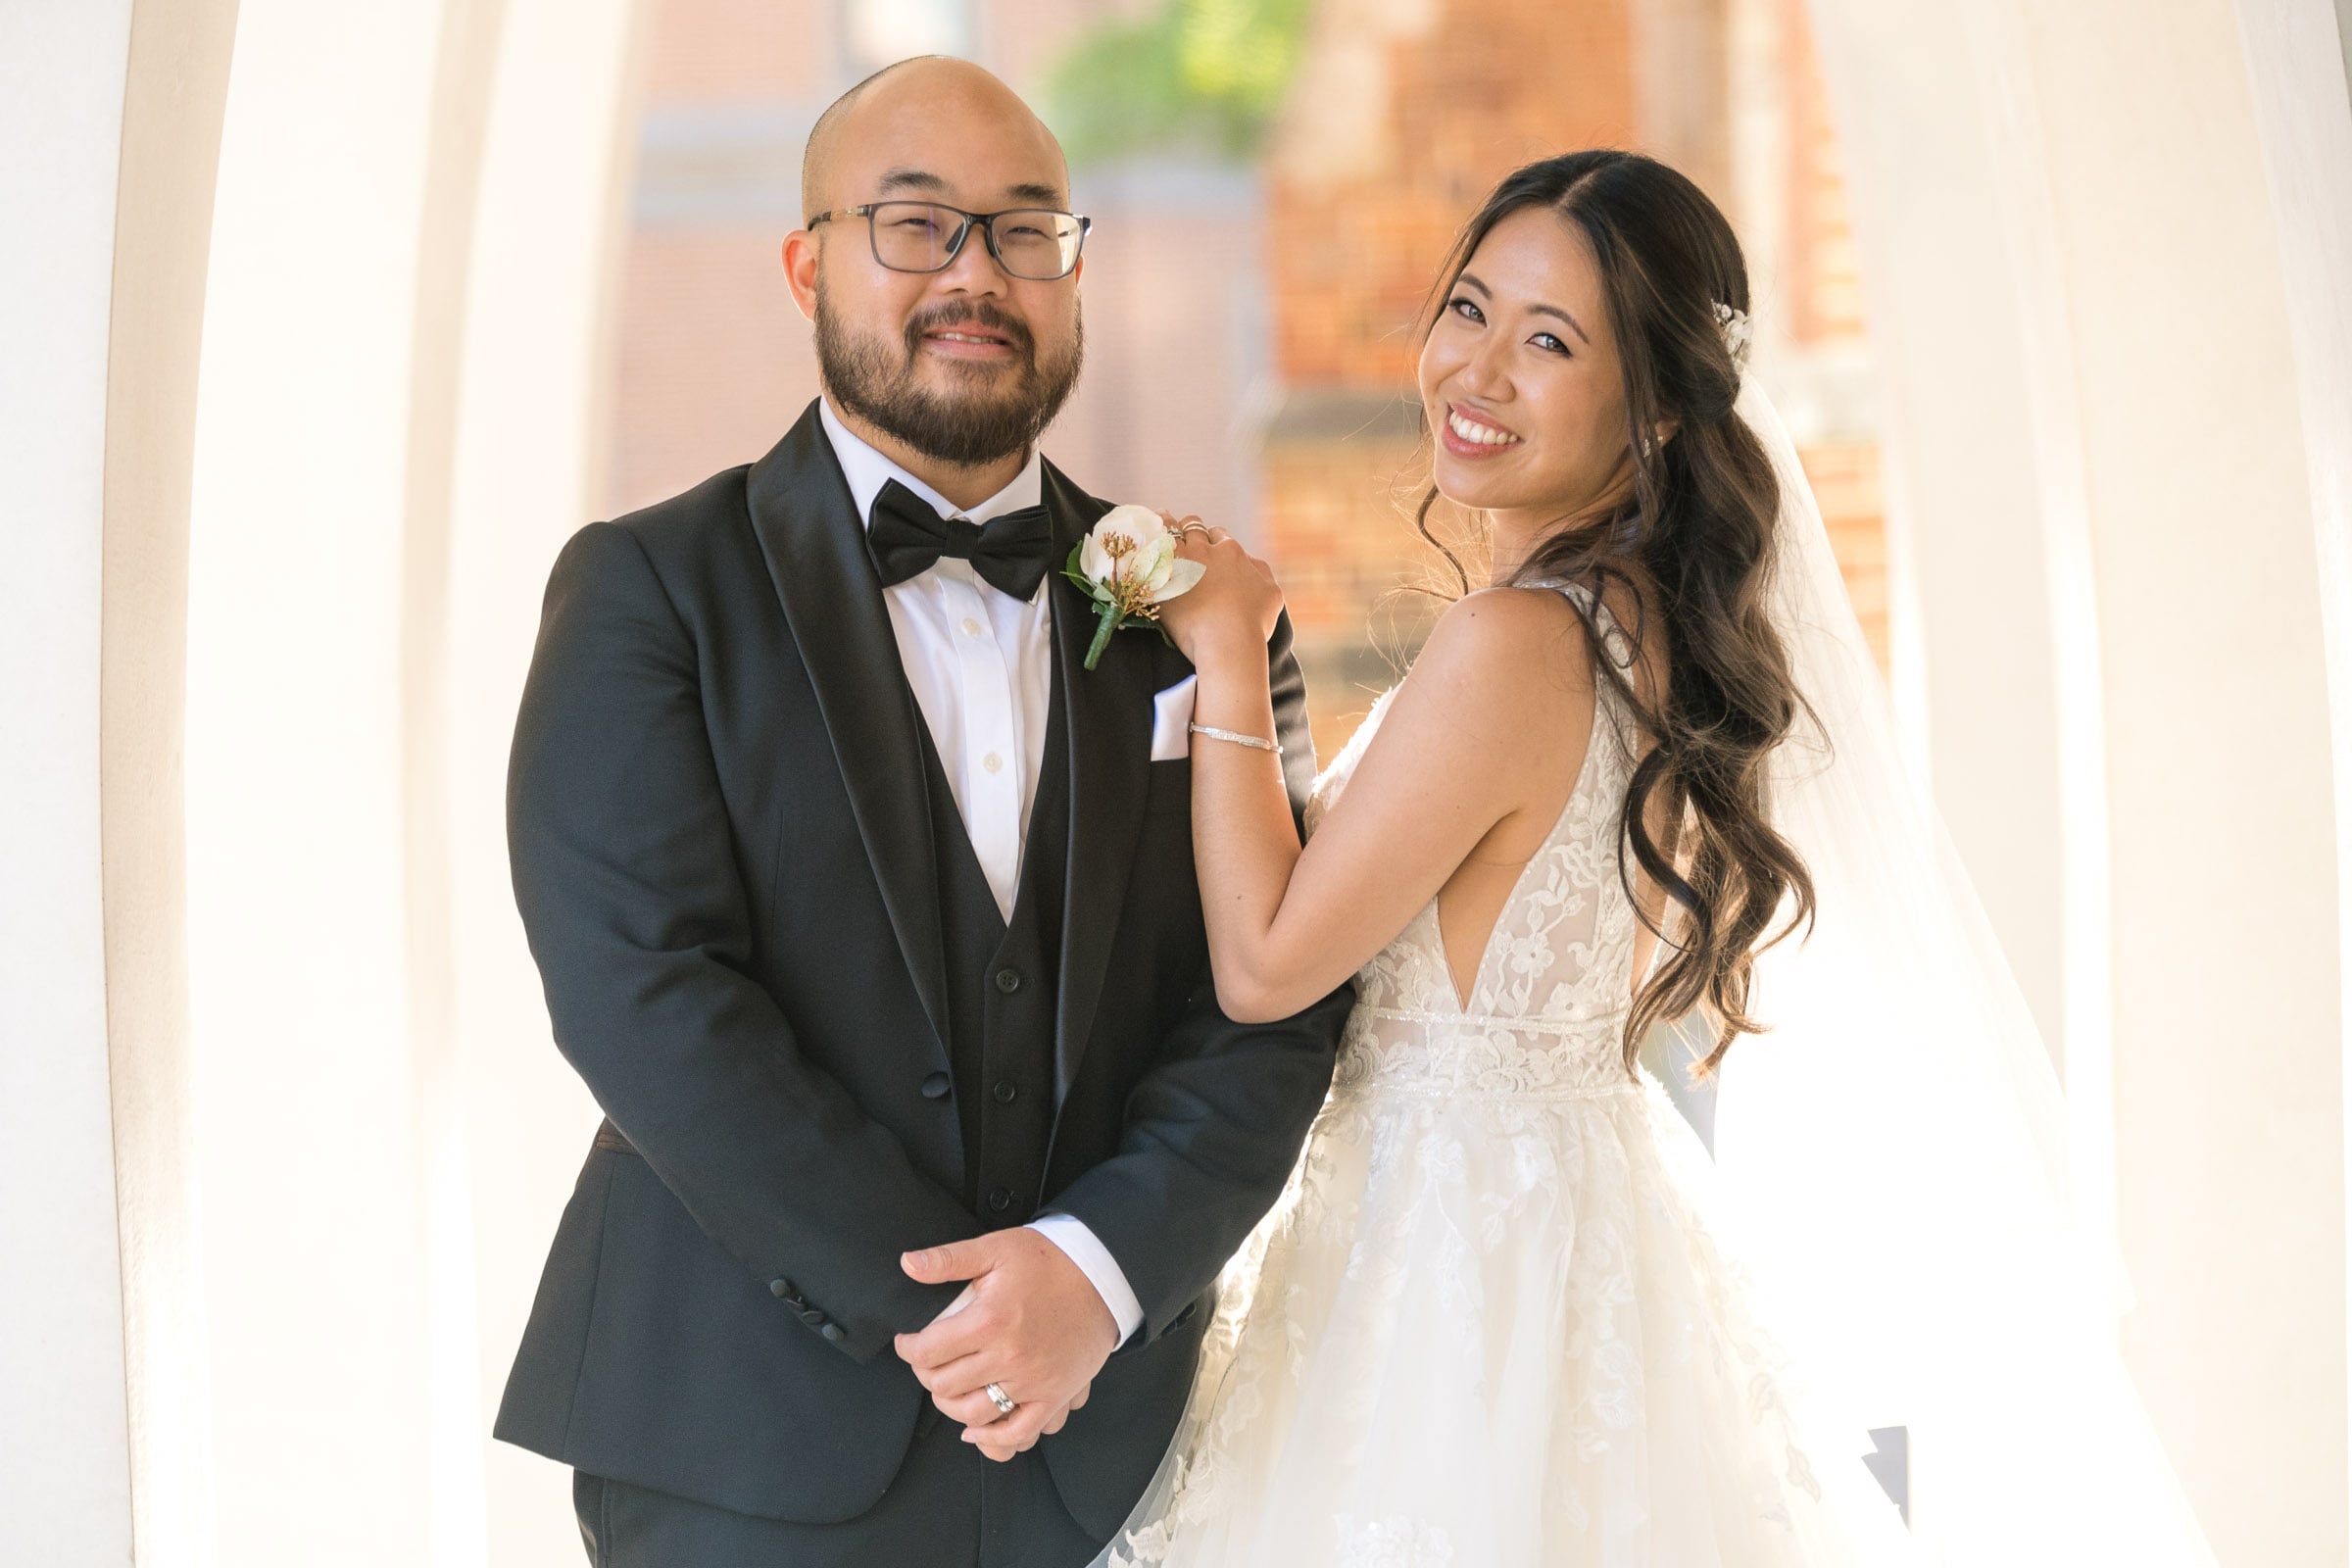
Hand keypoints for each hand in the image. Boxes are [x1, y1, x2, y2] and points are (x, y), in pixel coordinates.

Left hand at [893, 1228, 1118, 1461]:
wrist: (1103, 1275)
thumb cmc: (1049, 1260)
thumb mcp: (996, 1248)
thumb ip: (949, 1259)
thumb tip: (907, 1264)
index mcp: (989, 1320)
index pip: (928, 1351)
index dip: (908, 1349)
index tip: (908, 1342)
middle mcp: (1009, 1357)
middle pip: (945, 1385)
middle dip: (926, 1375)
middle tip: (927, 1362)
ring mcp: (1033, 1381)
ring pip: (974, 1414)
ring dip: (950, 1406)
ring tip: (947, 1389)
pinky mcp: (1054, 1395)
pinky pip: (1019, 1433)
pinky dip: (992, 1440)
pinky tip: (975, 1430)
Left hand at [1155, 516, 1280, 667]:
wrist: (1228, 643)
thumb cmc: (1253, 623)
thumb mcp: (1271, 593)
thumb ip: (1260, 570)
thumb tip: (1250, 560)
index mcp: (1232, 552)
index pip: (1219, 535)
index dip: (1213, 541)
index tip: (1208, 550)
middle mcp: (1206, 551)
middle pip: (1193, 528)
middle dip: (1188, 530)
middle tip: (1180, 537)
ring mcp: (1182, 563)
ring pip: (1168, 530)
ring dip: (1163, 526)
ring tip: (1152, 525)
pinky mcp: (1161, 578)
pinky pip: (1148, 550)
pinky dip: (1145, 542)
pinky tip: (1140, 542)